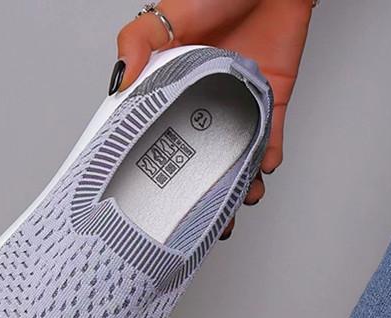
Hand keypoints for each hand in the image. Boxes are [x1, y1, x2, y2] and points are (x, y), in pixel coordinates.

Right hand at [113, 0, 312, 236]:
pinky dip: (269, 159)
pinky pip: (271, 141)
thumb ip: (138, 43)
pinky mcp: (272, 103)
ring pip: (237, 161)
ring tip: (238, 201)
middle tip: (204, 224)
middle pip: (201, 163)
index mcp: (175, 94)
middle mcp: (205, 108)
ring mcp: (239, 109)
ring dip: (239, 187)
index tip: (159, 203)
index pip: (163, 141)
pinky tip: (263, 168)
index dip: (161, 173)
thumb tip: (118, 87)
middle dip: (203, 198)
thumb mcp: (166, 14)